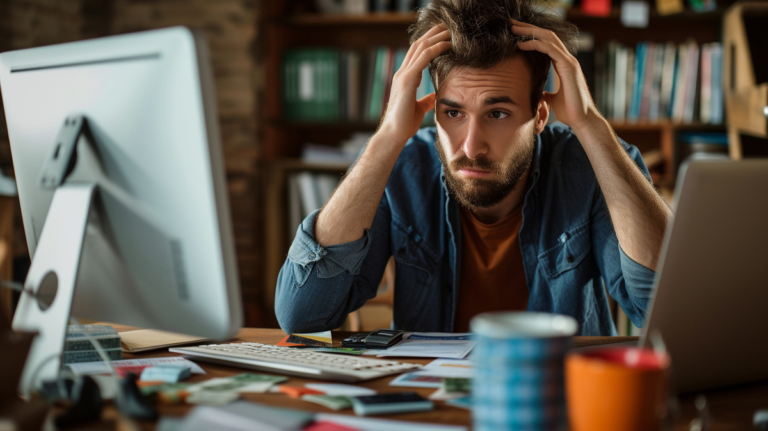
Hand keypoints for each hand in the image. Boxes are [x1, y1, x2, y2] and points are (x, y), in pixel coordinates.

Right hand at [378, 23, 451, 143]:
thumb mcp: (418, 109)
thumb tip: (434, 96)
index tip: (442, 37)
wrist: (394, 134)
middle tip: (446, 27)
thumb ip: (425, 100)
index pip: (416, 54)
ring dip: (436, 37)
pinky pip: (423, 57)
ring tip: (449, 31)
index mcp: (404, 79)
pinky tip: (447, 45)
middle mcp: (402, 73)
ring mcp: (403, 75)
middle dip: (432, 35)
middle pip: (417, 45)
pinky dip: (436, 48)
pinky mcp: (407, 80)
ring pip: (420, 47)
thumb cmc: (404, 125)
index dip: (428, 43)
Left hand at [511, 20, 600, 131]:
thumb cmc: (569, 111)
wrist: (582, 120)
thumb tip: (537, 93)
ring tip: (514, 30)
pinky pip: (550, 49)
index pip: (546, 43)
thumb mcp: (552, 99)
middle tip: (512, 26)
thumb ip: (545, 92)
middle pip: (546, 36)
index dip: (531, 36)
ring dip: (530, 32)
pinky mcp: (569, 67)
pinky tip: (522, 44)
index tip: (515, 35)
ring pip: (548, 38)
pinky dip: (535, 44)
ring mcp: (569, 62)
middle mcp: (567, 59)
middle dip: (529, 29)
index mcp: (563, 64)